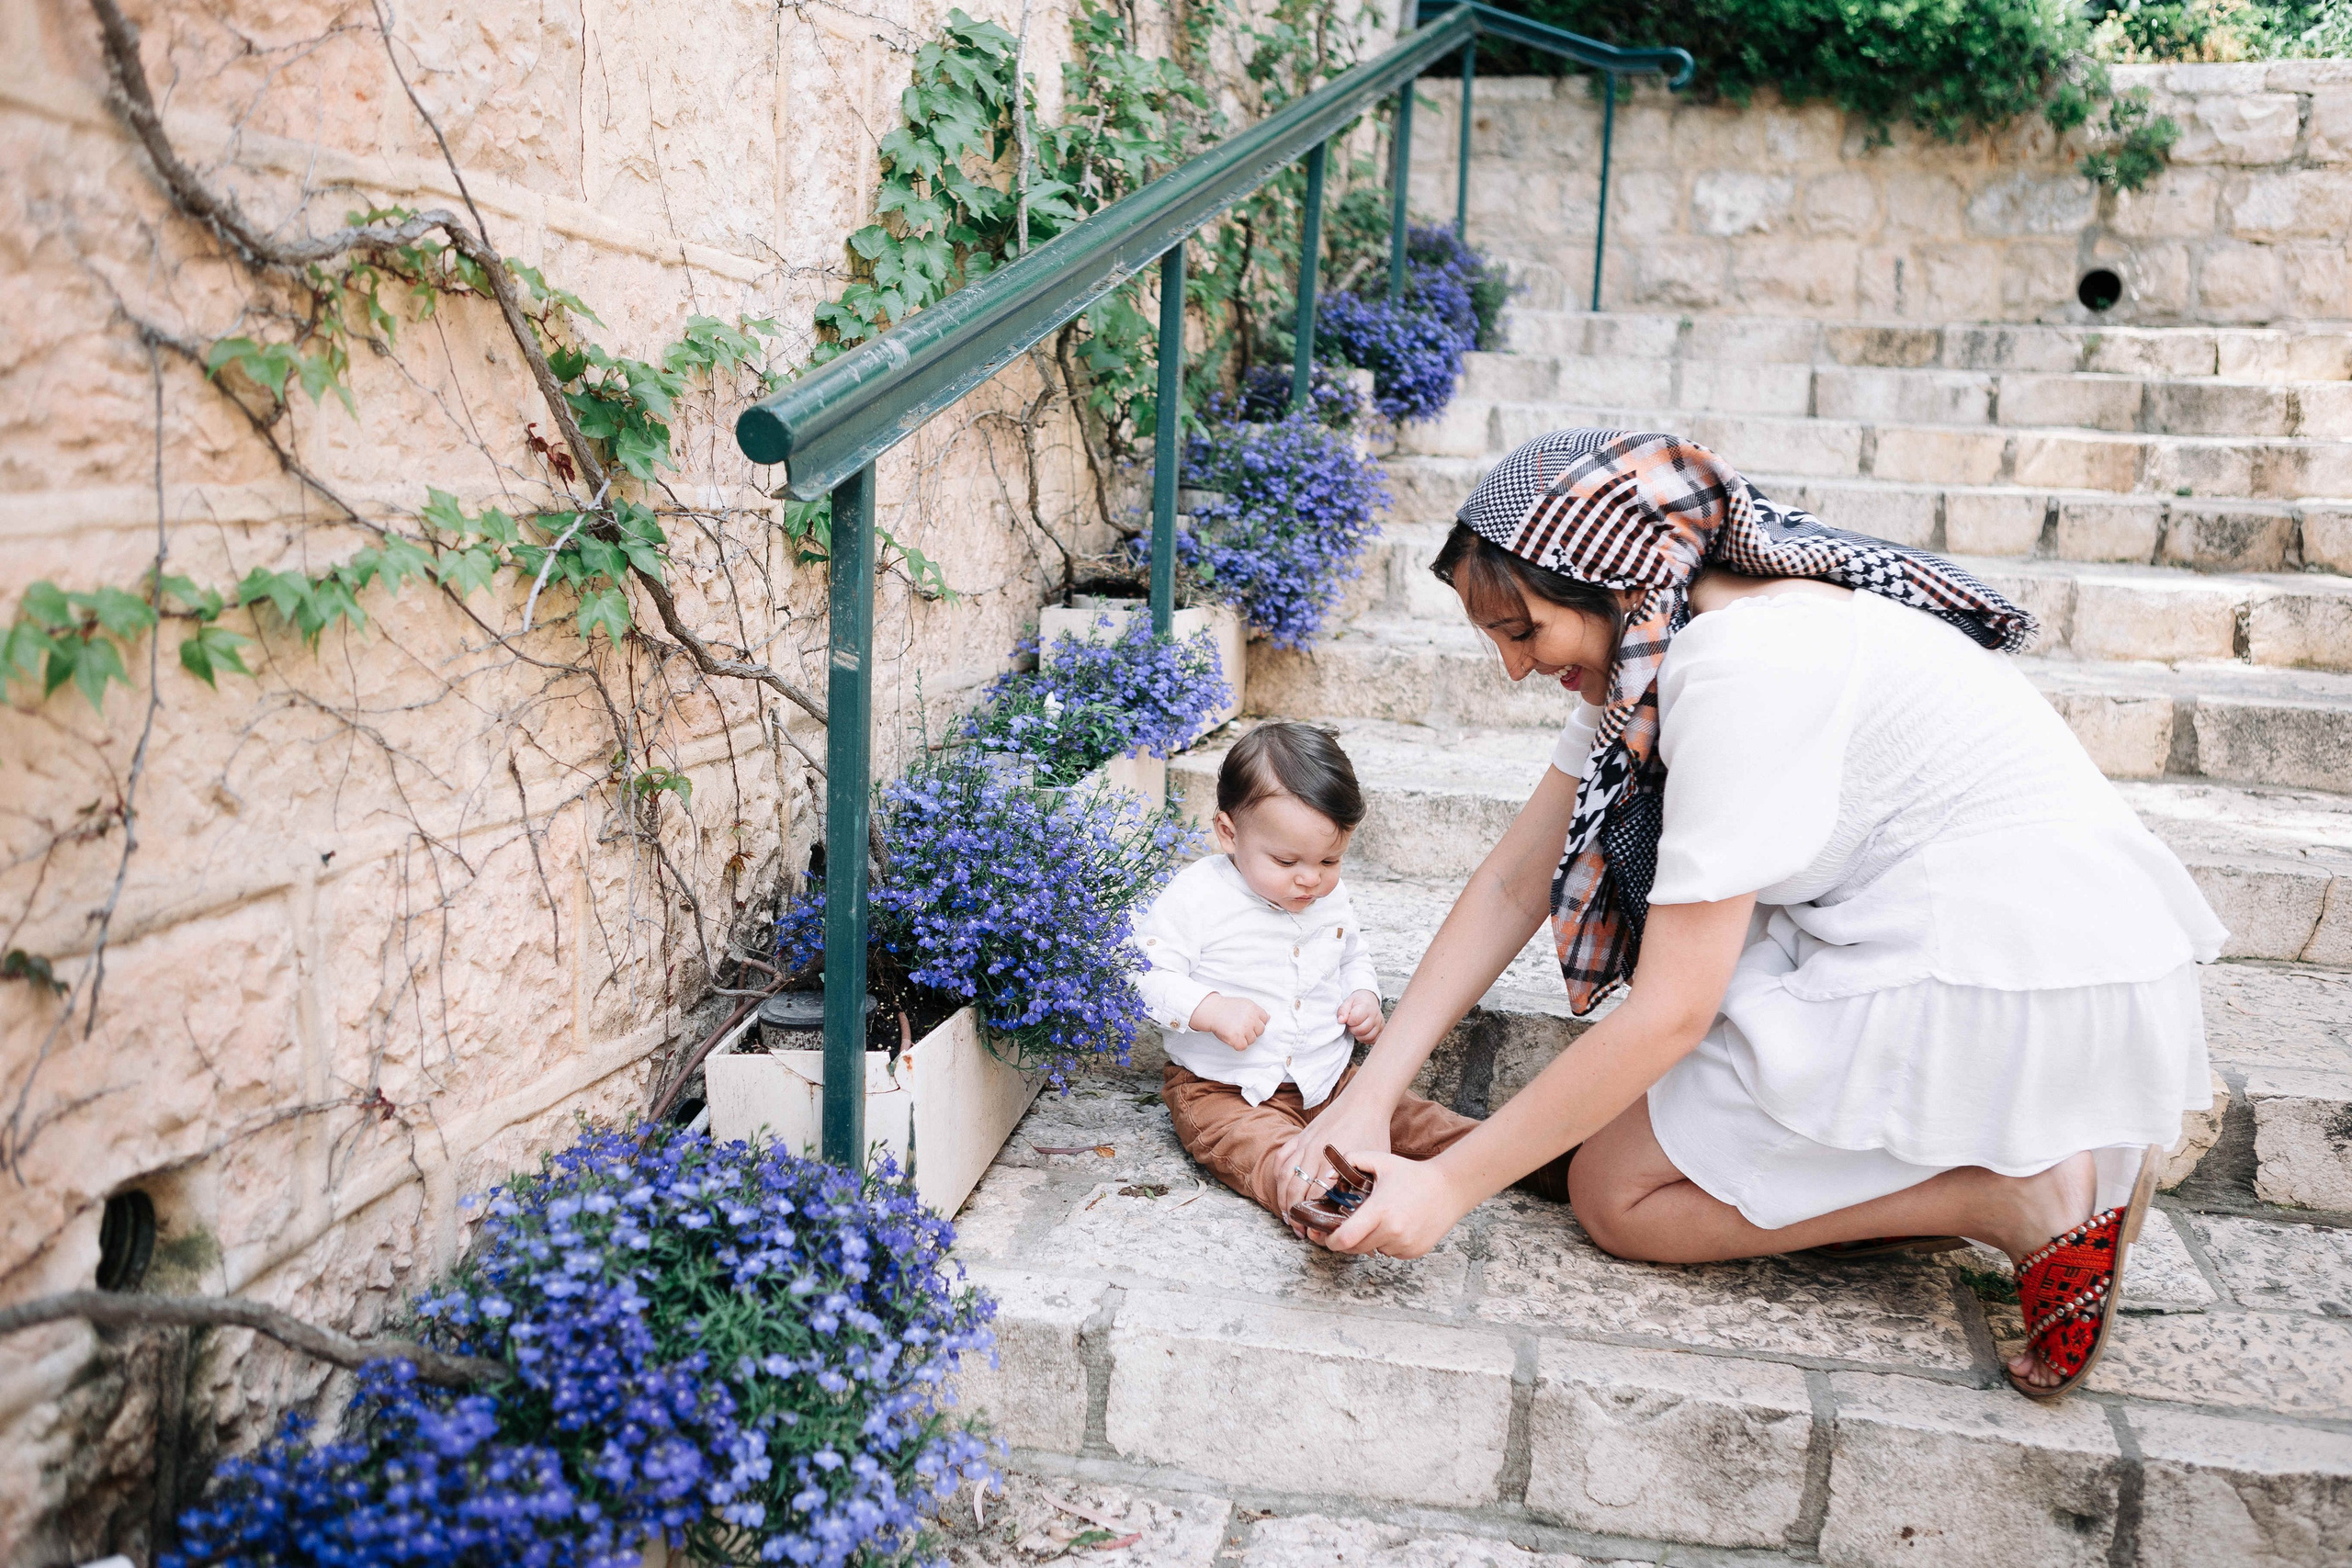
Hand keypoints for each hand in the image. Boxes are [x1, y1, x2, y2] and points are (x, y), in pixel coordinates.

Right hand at [1188, 992, 1268, 1051]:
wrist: (1211, 1010)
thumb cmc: (1226, 1008)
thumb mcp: (1244, 1003)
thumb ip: (1256, 1011)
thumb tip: (1268, 1018)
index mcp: (1253, 1008)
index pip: (1265, 1020)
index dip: (1256, 1022)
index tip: (1247, 1022)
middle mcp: (1251, 1018)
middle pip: (1260, 1031)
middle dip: (1251, 1031)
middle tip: (1239, 1027)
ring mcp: (1244, 1028)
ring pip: (1252, 1040)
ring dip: (1244, 1039)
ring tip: (1233, 1031)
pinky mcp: (1237, 1037)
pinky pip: (1243, 1047)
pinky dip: (1237, 1045)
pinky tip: (1231, 1037)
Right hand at [1273, 1086, 1390, 1236]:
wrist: (1365, 1101)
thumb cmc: (1374, 1131)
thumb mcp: (1373, 1162)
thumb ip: (1364, 1186)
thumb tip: (1363, 1213)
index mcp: (1333, 1163)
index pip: (1314, 1197)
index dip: (1311, 1217)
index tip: (1312, 1232)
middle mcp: (1314, 1154)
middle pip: (1295, 1190)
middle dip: (1294, 1213)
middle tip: (1298, 1230)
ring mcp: (1305, 1144)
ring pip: (1284, 1175)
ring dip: (1282, 1197)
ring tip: (1287, 1214)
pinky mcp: (1301, 1135)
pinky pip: (1282, 1156)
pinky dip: (1278, 1173)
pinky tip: (1281, 1185)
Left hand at [1321, 1150, 1474, 1259]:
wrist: (1448, 1188)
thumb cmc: (1412, 1174)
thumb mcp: (1380, 1160)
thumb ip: (1352, 1160)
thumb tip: (1328, 1176)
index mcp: (1379, 1211)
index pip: (1345, 1238)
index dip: (1331, 1240)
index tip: (1325, 1235)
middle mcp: (1392, 1231)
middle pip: (1356, 1248)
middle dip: (1346, 1241)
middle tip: (1345, 1228)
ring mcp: (1405, 1244)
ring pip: (1374, 1250)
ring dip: (1368, 1241)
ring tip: (1375, 1222)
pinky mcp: (1415, 1251)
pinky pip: (1391, 1253)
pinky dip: (1386, 1243)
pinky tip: (1394, 1226)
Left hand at [1337, 989, 1384, 1044]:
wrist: (1369, 1000)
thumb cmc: (1358, 1002)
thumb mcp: (1347, 1002)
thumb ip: (1342, 1011)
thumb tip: (1341, 1020)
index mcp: (1366, 1006)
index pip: (1355, 1019)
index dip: (1348, 1021)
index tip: (1348, 1019)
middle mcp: (1375, 1015)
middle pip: (1362, 1030)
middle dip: (1353, 1029)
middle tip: (1351, 1024)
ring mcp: (1380, 1023)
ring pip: (1368, 1037)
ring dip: (1359, 1035)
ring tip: (1357, 1028)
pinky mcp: (1381, 1030)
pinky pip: (1373, 1040)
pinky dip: (1366, 1039)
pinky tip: (1362, 1033)